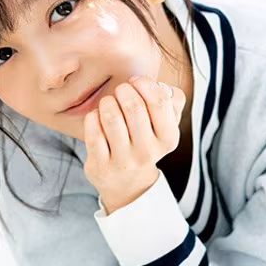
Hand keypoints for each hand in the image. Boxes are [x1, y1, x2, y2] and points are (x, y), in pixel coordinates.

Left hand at [83, 75, 185, 212]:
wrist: (129, 184)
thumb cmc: (147, 141)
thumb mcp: (167, 124)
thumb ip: (173, 100)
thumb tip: (159, 85)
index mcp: (168, 139)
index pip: (160, 102)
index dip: (145, 84)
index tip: (136, 81)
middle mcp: (148, 152)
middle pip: (134, 107)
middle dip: (124, 91)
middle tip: (120, 91)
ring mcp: (123, 161)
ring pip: (111, 117)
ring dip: (107, 102)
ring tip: (108, 103)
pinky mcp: (100, 166)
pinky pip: (93, 131)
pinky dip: (93, 117)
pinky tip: (97, 118)